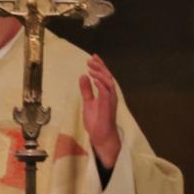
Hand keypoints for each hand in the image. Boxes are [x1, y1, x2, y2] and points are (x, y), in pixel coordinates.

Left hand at [79, 54, 122, 169]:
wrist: (100, 136)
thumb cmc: (96, 121)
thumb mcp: (87, 102)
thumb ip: (86, 90)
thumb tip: (83, 76)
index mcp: (106, 93)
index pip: (104, 76)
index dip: (100, 66)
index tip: (92, 58)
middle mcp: (111, 95)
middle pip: (107, 76)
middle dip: (100, 67)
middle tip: (90, 59)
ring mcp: (111, 100)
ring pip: (108, 82)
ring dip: (100, 73)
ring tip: (91, 68)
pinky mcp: (108, 106)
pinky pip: (107, 92)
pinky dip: (101, 84)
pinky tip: (94, 78)